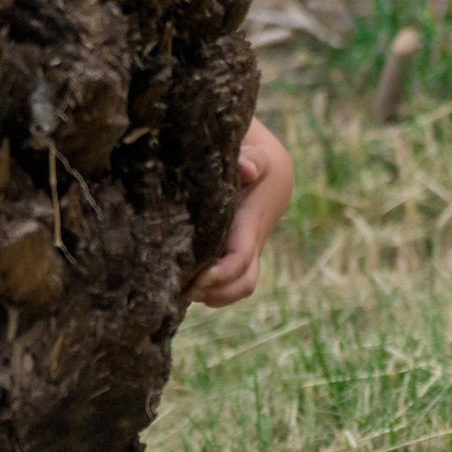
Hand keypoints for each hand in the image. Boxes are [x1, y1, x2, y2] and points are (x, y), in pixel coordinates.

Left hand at [190, 117, 291, 306]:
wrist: (270, 175)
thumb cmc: (255, 162)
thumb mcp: (256, 155)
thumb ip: (252, 159)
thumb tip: (246, 169)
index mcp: (250, 225)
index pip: (240, 260)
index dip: (221, 274)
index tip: (197, 278)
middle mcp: (251, 245)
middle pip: (243, 283)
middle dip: (217, 292)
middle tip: (183, 290)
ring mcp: (245, 254)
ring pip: (238, 288)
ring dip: (213, 296)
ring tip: (181, 292)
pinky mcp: (235, 256)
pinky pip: (229, 284)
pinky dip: (211, 291)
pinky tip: (184, 286)